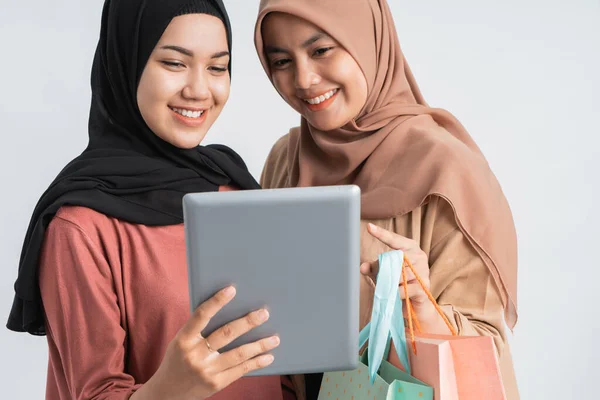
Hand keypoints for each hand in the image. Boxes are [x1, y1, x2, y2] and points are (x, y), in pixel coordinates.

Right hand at [133, 286, 279, 399]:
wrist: (166, 393)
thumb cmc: (178, 360)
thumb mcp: (181, 342)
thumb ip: (199, 329)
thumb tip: (230, 309)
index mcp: (184, 339)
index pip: (201, 316)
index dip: (216, 301)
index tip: (232, 290)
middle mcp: (195, 355)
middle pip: (226, 334)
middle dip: (248, 322)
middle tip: (264, 313)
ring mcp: (206, 371)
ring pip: (238, 354)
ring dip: (260, 345)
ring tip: (275, 338)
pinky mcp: (216, 384)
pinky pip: (241, 370)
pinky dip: (256, 362)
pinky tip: (268, 356)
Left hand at [360, 223, 437, 323]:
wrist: (416, 306)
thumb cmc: (399, 284)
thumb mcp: (383, 274)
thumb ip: (373, 268)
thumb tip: (362, 267)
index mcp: (410, 247)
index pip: (394, 239)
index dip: (382, 234)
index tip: (369, 227)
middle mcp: (419, 255)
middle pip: (394, 259)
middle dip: (383, 270)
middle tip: (380, 278)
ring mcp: (424, 271)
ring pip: (398, 274)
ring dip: (389, 283)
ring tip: (390, 288)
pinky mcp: (424, 287)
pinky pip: (403, 289)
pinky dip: (395, 293)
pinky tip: (396, 296)